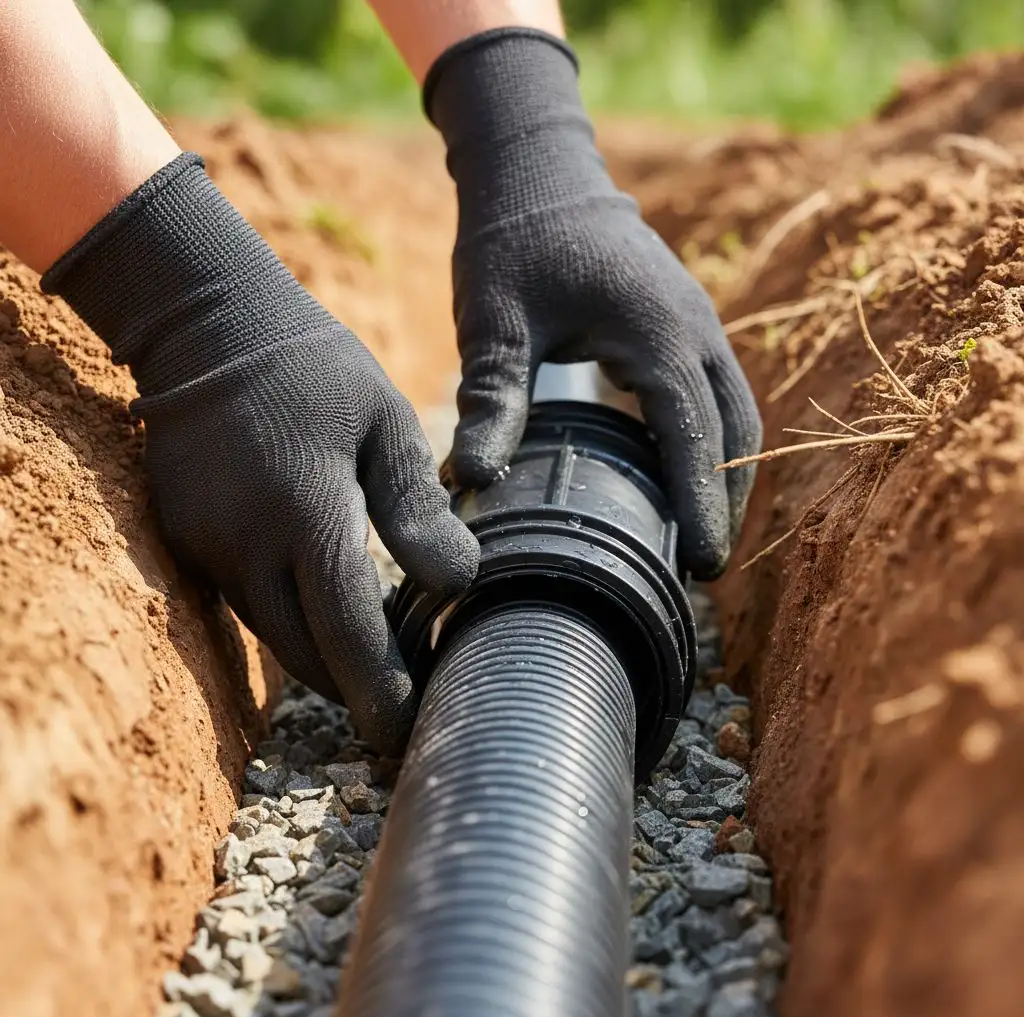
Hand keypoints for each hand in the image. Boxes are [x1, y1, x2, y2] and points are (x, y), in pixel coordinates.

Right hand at [43, 154, 478, 754]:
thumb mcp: (385, 423)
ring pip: (274, 638)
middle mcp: (247, 545)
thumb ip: (417, 510)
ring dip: (325, 656)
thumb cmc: (315, 368)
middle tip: (407, 695)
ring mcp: (208, 547)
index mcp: (306, 513)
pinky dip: (292, 620)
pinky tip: (330, 601)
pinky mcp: (189, 543)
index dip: (381, 690)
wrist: (208, 325)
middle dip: (356, 689)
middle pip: (306, 655)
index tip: (407, 730)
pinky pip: (247, 605)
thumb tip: (461, 584)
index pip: (347, 631)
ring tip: (380, 652)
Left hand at [427, 29, 761, 579]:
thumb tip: (475, 479)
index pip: (696, 435)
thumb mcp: (493, 322)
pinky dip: (714, 443)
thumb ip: (492, 396)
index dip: (703, 504)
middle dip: (726, 501)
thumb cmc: (512, 243)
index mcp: (658, 332)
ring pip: (737, 413)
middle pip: (736, 432)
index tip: (703, 564)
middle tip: (701, 570)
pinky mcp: (686, 324)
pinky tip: (684, 477)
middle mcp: (695, 329)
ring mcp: (698, 323)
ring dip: (727, 474)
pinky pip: (718, 394)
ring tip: (701, 537)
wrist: (539, 171)